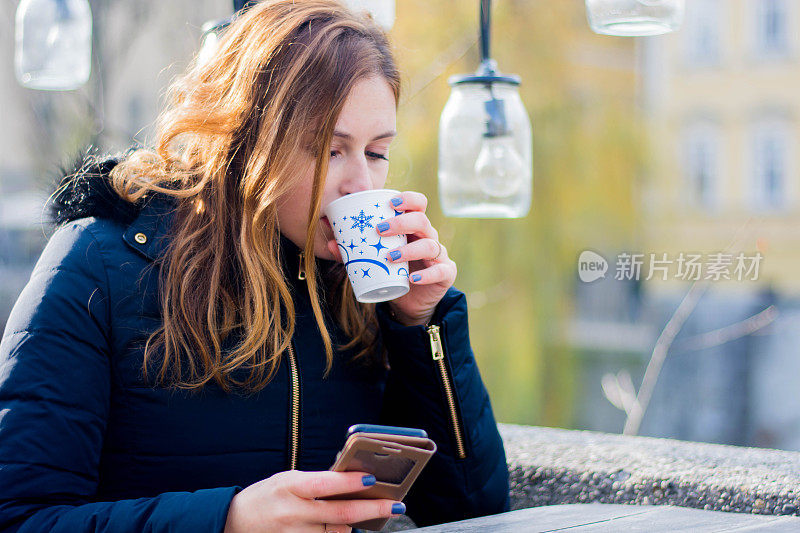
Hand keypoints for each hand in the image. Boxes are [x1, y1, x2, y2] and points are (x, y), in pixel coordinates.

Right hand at [224, 470, 404, 532]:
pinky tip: (349, 529)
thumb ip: (316, 481)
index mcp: (289, 486)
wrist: (234, 522)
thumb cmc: (266, 496)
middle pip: (339, 514)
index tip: (373, 480)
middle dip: (372, 509)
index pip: (325, 483)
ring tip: (375, 515)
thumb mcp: (288, 479)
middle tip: (396, 505)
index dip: (350, 483)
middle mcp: (292, 512)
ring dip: (358, 525)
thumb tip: (351, 481)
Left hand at [326, 191, 456, 325]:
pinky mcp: (445, 274)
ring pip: (430, 245)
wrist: (409, 302)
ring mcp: (439, 255)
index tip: (390, 202)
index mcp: (413, 228)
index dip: (408, 199)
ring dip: (409, 249)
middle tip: (380, 230)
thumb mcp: (374, 260)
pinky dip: (427, 274)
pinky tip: (412, 278)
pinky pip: (441, 271)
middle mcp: (428, 237)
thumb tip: (330, 243)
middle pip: (422, 220)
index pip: (418, 204)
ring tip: (390, 256)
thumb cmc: (392, 273)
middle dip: (401, 222)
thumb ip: (354, 252)